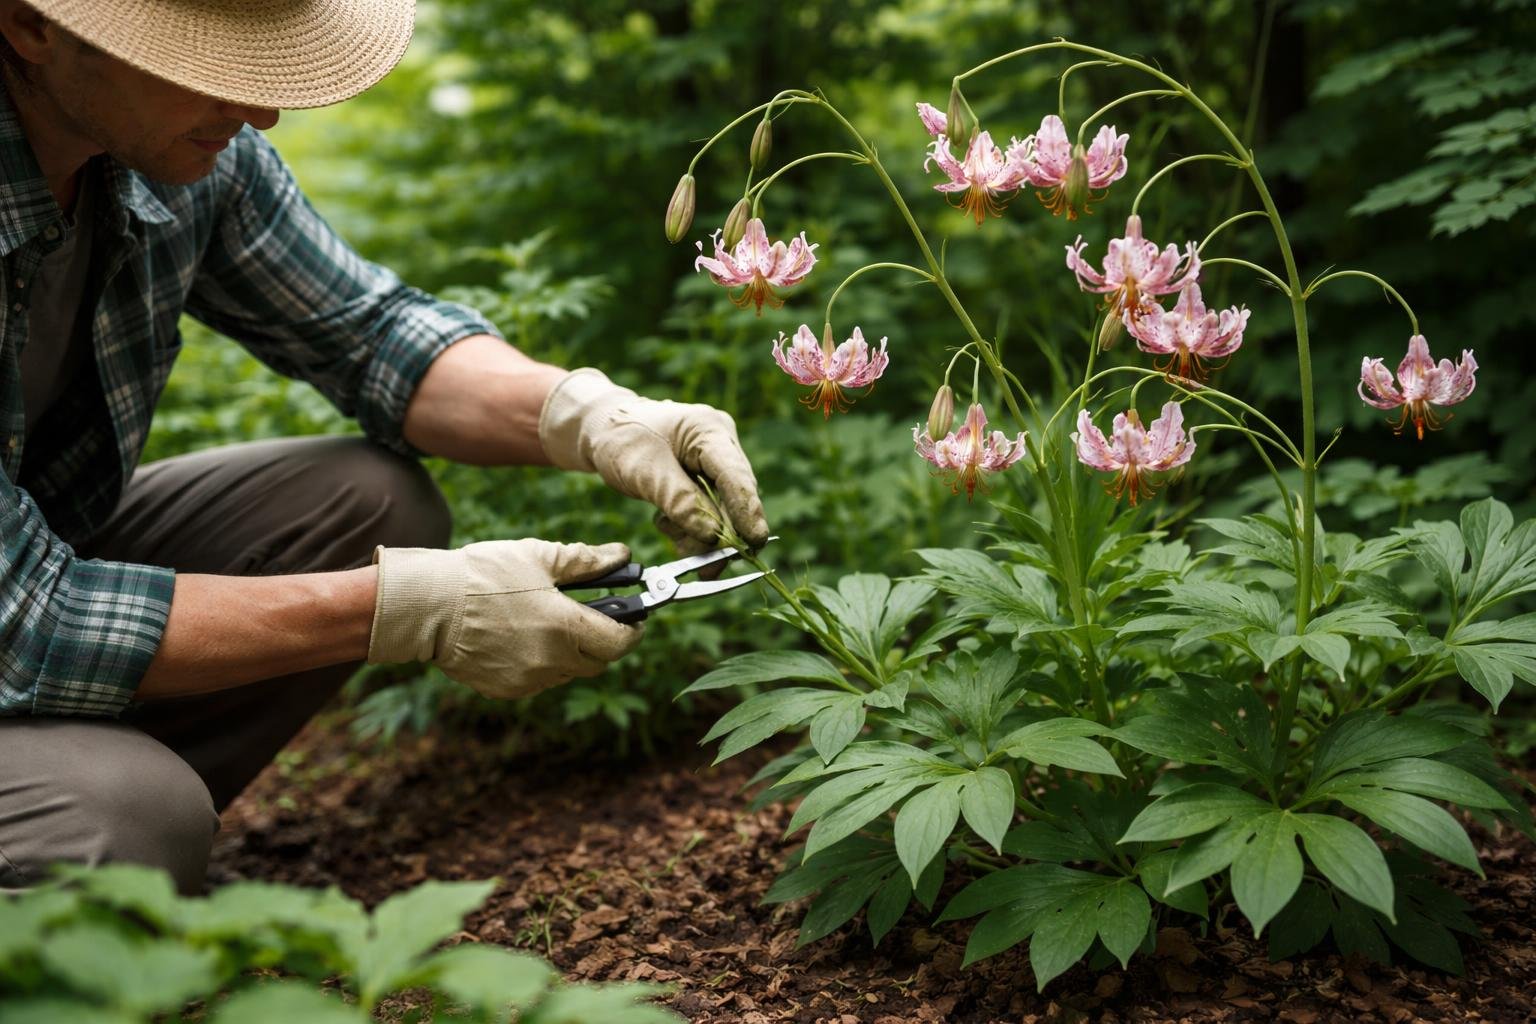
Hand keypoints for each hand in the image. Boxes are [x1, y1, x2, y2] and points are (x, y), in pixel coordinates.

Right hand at [367, 539, 643, 698]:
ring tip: (551, 624)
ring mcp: (529, 680)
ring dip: (572, 653)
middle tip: (592, 618)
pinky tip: (523, 638)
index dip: (634, 630)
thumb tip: (622, 556)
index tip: (635, 619)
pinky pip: (540, 680)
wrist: (429, 606)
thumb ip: (586, 560)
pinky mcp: (508, 690)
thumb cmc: (484, 573)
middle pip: (599, 662)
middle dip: (603, 642)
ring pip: (569, 672)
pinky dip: (542, 664)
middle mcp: (552, 660)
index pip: (621, 642)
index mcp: (566, 627)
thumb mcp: (539, 557)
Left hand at [538, 369, 770, 550]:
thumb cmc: (622, 439)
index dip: (748, 512)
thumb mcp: (645, 472)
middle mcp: (721, 443)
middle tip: (704, 566)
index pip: (737, 476)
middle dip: (719, 533)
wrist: (604, 429)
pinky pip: (709, 509)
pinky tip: (666, 521)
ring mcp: (716, 460)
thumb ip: (680, 503)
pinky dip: (690, 524)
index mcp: (710, 430)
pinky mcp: (707, 476)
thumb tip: (713, 536)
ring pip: (723, 508)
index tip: (755, 543)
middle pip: (735, 497)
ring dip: (699, 531)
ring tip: (666, 528)